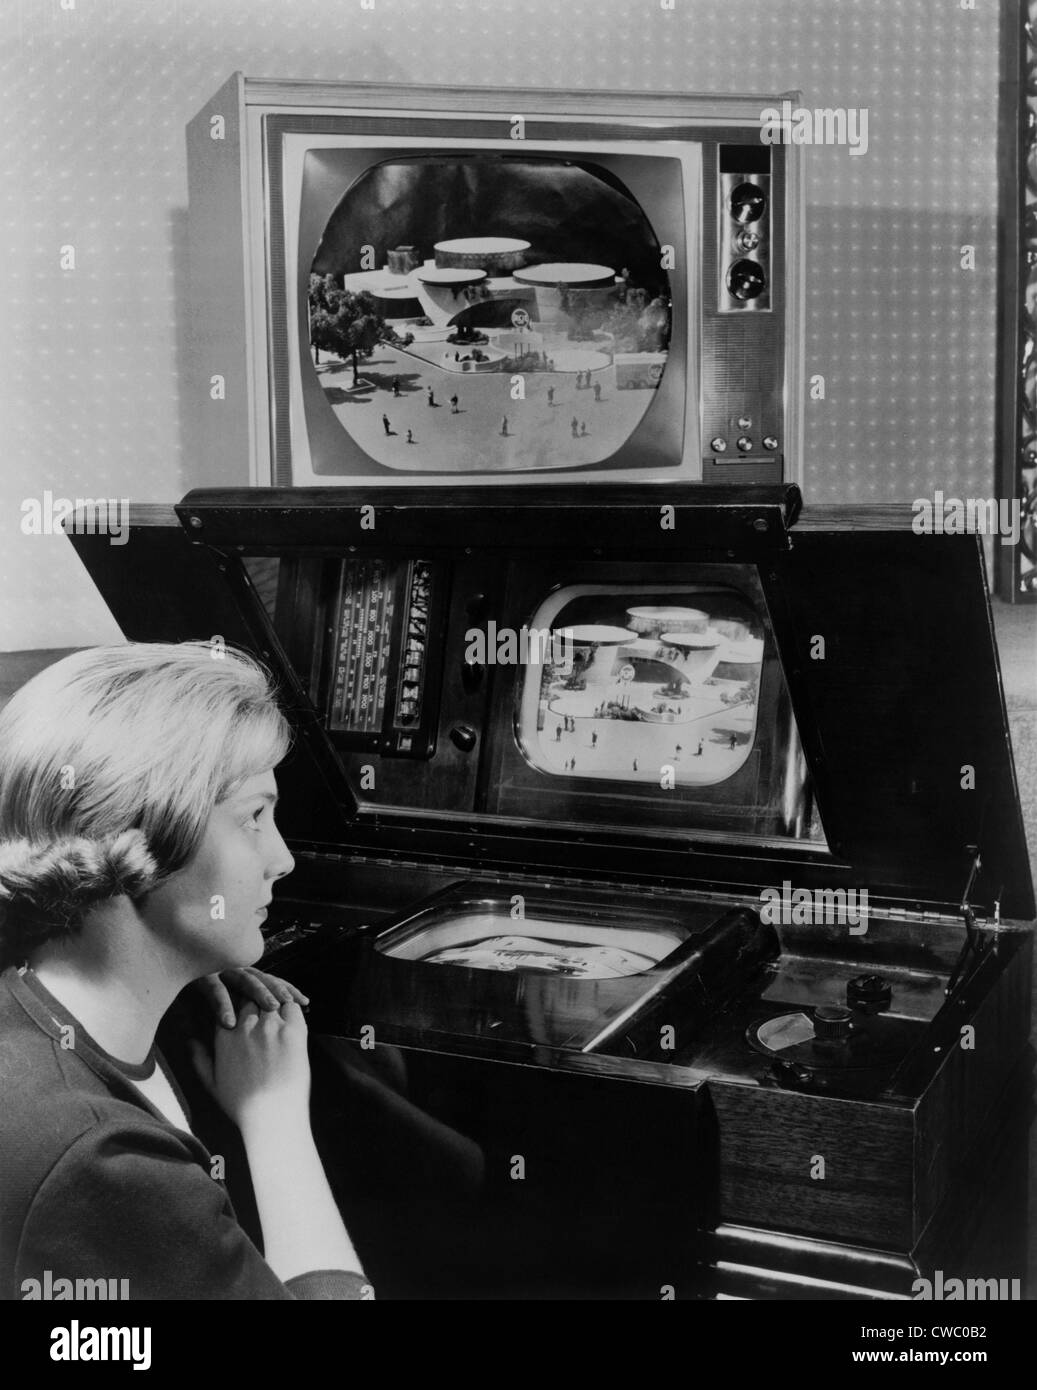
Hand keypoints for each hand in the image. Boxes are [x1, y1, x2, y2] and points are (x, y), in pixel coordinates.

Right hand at [190, 999, 311, 1131]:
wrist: (273, 1116)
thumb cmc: (243, 1105)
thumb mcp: (212, 1084)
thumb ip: (200, 1059)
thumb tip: (191, 1041)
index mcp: (224, 1036)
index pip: (229, 1003)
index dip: (236, 1003)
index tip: (244, 1008)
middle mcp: (246, 1025)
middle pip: (249, 996)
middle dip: (255, 998)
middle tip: (264, 1004)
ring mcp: (270, 1026)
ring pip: (271, 998)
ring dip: (275, 1000)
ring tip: (280, 1006)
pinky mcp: (293, 1030)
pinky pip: (292, 1006)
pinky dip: (294, 1006)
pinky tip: (295, 1013)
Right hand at [194, 966, 308, 1028]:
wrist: (169, 979)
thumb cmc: (194, 1005)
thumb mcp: (221, 1013)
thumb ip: (236, 1018)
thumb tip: (256, 1028)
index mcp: (242, 979)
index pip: (271, 982)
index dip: (289, 991)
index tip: (305, 1002)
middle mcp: (234, 972)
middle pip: (264, 980)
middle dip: (281, 991)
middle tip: (295, 1004)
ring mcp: (218, 973)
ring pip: (244, 980)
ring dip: (259, 992)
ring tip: (271, 1008)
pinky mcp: (200, 979)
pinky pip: (215, 991)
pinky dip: (223, 1005)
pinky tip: (229, 1022)